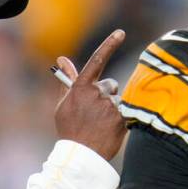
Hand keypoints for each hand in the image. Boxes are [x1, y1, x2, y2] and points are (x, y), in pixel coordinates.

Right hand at [54, 30, 127, 160]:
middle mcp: (97, 93)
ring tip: (100, 125)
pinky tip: (109, 130)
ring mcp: (111, 106)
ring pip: (117, 100)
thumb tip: (62, 58)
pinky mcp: (122, 118)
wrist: (80, 156)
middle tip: (94, 115)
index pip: (97, 60)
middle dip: (105, 96)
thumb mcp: (64, 104)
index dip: (109, 44)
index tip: (120, 32)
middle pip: (110, 86)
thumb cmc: (70, 129)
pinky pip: (125, 112)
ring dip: (112, 109)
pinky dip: (119, 119)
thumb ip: (68, 80)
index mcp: (81, 88)